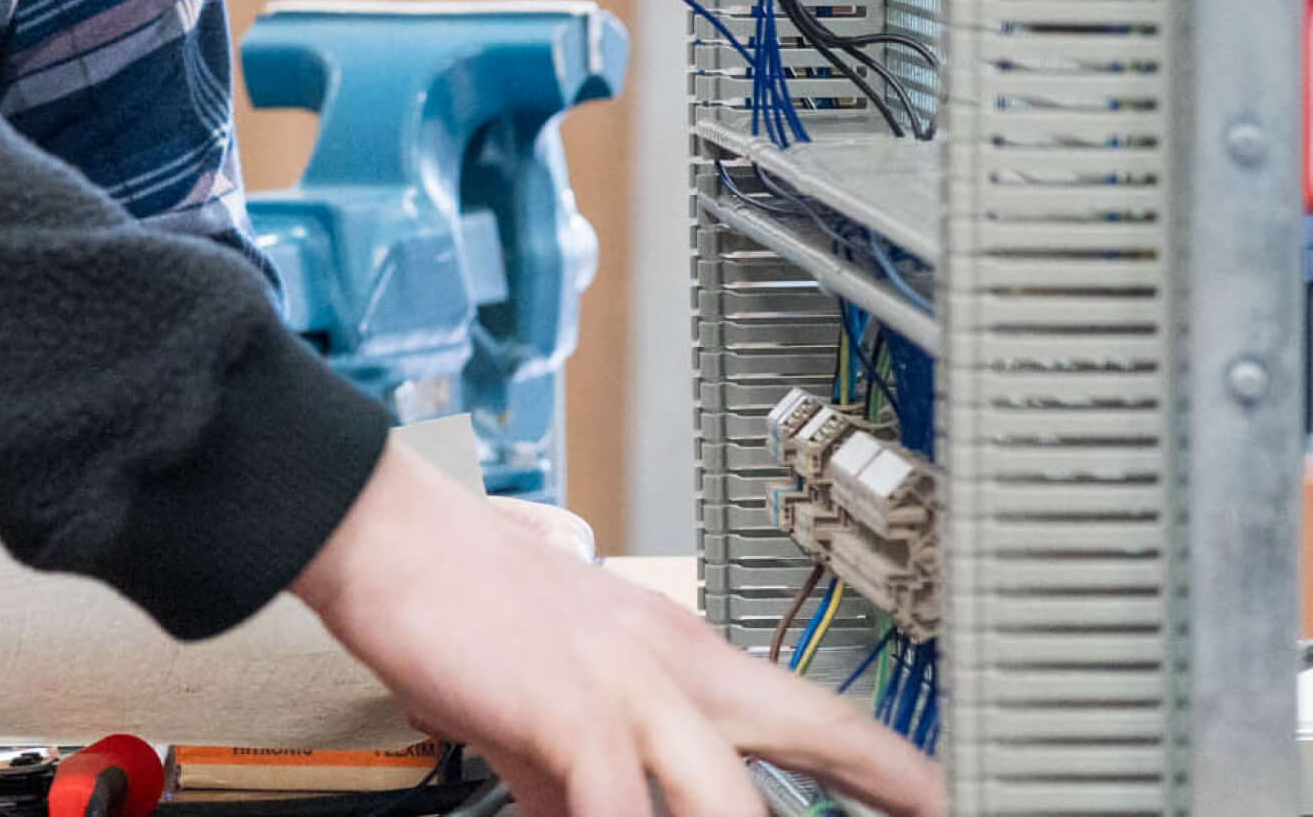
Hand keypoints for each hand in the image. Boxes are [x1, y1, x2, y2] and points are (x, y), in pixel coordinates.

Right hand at [289, 438, 941, 816]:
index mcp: (686, 650)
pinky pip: (624, 812)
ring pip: (738, 802)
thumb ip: (588, 762)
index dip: (901, 770)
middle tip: (939, 815)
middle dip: (893, 789)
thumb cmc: (454, 598)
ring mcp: (634, 689)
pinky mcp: (575, 714)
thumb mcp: (546, 695)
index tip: (940, 799)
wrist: (382, 535)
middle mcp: (681, 666)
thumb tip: (601, 813)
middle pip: (827, 737)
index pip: (829, 715)